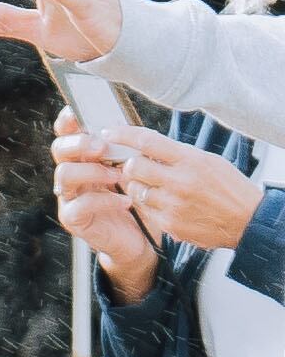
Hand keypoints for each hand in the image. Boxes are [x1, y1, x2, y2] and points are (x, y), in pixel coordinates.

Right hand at [51, 113, 160, 299]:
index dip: (68, 122)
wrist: (139, 239)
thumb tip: (127, 125)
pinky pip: (80, 205)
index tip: (77, 113)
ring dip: (93, 171)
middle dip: (79, 144)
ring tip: (119, 175)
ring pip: (64, 175)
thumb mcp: (135, 170)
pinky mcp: (74, 219)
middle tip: (102, 147)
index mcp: (85, 158)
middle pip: (59, 150)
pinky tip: (126, 201)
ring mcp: (69, 197)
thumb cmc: (138, 199)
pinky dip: (105, 201)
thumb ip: (127, 150)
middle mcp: (72, 175)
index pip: (68, 134)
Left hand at [93, 124, 265, 251]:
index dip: (123, 135)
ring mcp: (173, 204)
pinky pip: (144, 209)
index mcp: (192, 160)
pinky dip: (148, 203)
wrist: (248, 220)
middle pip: (133, 167)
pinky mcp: (169, 223)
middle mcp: (180, 181)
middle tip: (138, 166)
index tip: (109, 132)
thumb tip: (145, 147)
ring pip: (134, 189)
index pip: (148, 141)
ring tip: (156, 185)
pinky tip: (165, 202)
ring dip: (138, 185)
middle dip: (131, 165)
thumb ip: (177, 155)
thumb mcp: (208, 161)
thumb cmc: (229, 187)